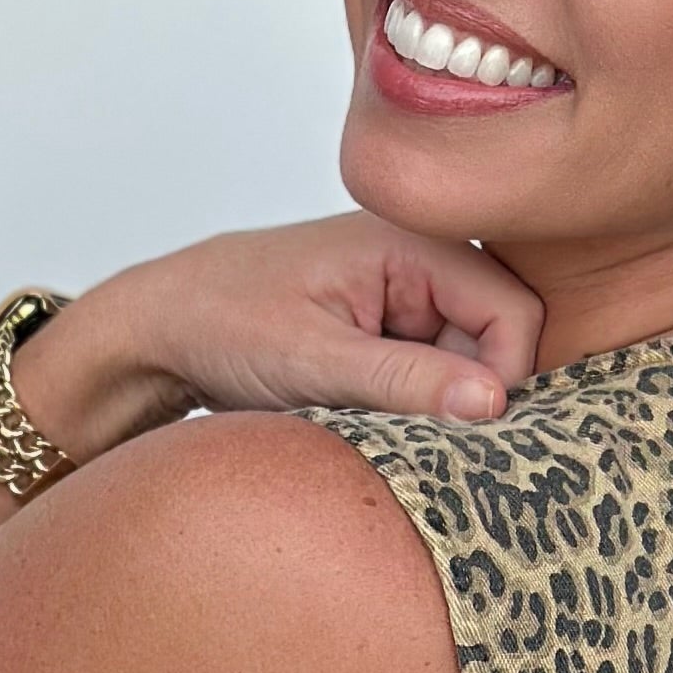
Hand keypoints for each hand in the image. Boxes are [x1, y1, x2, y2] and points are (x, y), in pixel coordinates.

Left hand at [16, 216, 543, 455]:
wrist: (158, 328)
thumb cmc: (220, 322)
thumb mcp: (314, 360)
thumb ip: (407, 379)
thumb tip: (494, 402)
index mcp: (409, 243)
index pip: (514, 311)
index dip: (505, 375)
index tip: (464, 428)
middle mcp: (417, 260)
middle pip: (497, 338)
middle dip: (464, 393)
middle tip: (407, 429)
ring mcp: (403, 296)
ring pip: (465, 364)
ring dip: (431, 403)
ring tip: (368, 415)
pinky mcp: (386, 330)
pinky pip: (429, 374)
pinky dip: (407, 404)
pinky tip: (362, 413)